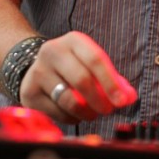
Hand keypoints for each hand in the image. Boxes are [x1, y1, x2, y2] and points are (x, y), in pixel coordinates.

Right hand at [19, 31, 137, 123]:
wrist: (34, 67)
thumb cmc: (72, 66)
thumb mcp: (92, 64)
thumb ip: (113, 79)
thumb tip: (129, 97)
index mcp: (73, 40)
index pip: (96, 59)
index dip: (111, 82)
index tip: (122, 101)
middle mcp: (53, 51)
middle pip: (82, 80)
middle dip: (100, 100)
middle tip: (108, 110)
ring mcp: (38, 71)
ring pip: (69, 100)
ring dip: (87, 112)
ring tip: (93, 113)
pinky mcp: (29, 92)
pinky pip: (57, 112)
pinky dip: (72, 118)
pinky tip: (75, 114)